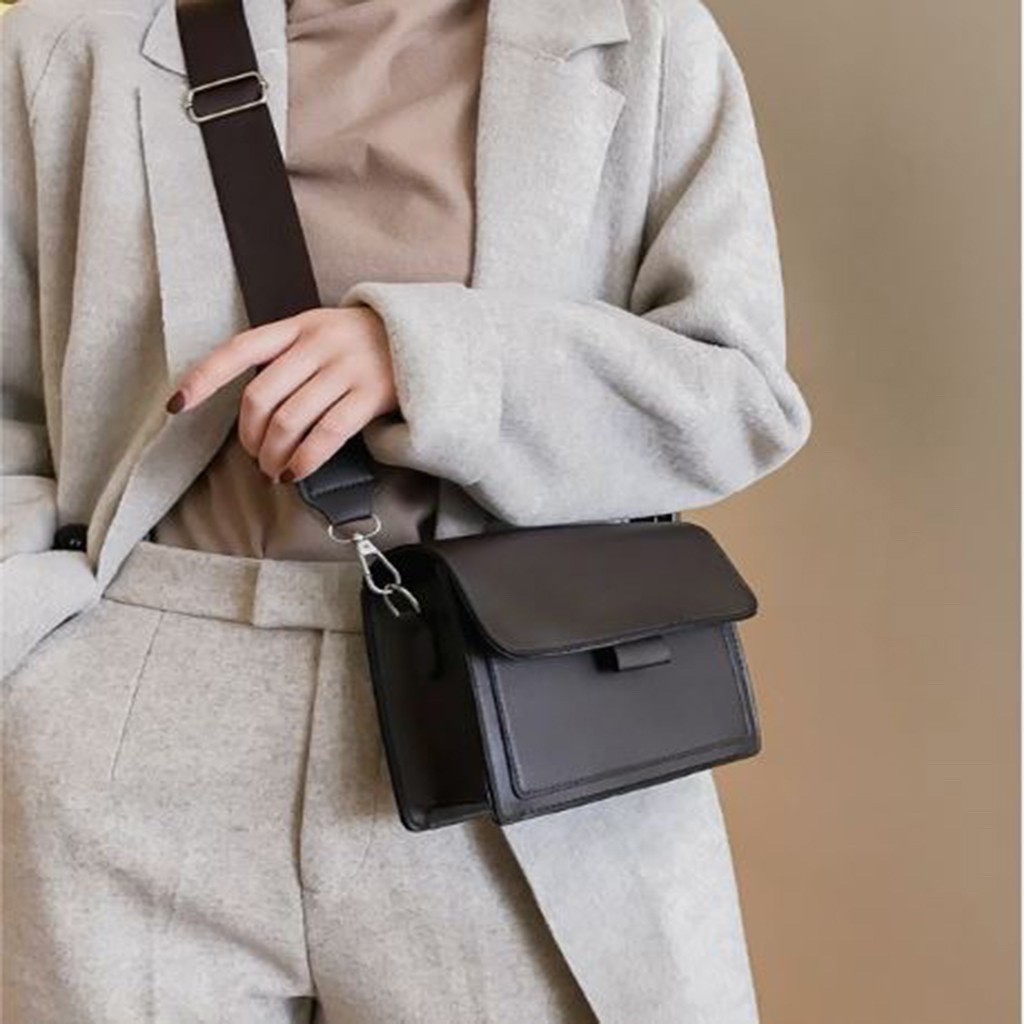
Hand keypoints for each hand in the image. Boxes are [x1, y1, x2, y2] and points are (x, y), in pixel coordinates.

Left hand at [164, 305, 397, 482]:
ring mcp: (345, 368)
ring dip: (273, 455)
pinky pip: (326, 435)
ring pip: (289, 421)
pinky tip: (297, 473)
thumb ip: (288, 357)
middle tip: (254, 456)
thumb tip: (254, 411)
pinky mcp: (370, 395)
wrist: (425, 338)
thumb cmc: (364, 345)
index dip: (204, 378)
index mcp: (298, 326)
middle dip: (249, 437)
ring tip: (275, 470)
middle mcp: (317, 344)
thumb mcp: (322, 333)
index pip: (240, 350)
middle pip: (261, 397)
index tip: (178, 406)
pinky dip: (305, 460)